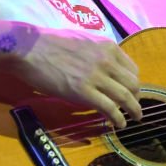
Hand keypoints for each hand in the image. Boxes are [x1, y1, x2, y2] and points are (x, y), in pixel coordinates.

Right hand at [11, 26, 141, 129]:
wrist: (29, 48)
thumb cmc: (50, 42)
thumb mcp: (83, 40)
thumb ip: (97, 52)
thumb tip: (102, 64)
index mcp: (108, 47)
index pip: (132, 68)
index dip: (134, 83)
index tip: (131, 91)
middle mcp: (107, 61)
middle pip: (133, 84)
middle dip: (136, 98)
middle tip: (135, 107)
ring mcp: (96, 76)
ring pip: (125, 97)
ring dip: (133, 110)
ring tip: (134, 119)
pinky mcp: (83, 92)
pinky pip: (109, 108)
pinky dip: (117, 118)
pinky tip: (118, 124)